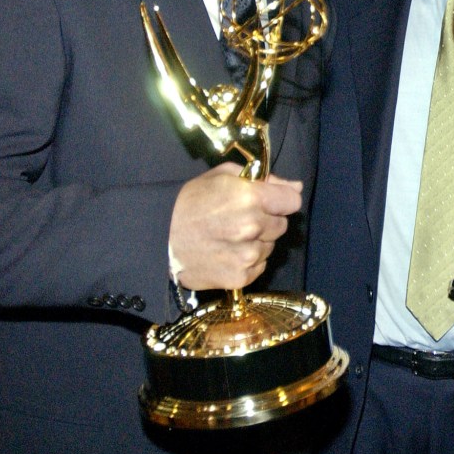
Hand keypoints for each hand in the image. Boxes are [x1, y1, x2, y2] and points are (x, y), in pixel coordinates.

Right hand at [169, 164, 302, 289]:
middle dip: (267, 220)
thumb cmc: (189, 202)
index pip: (292, 200)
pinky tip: (227, 253)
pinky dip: (248, 261)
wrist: (158, 239)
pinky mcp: (240, 277)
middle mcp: (253, 227)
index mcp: (250, 197)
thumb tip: (295, 187)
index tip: (271, 201)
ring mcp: (247, 255)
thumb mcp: (223, 176)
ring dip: (257, 242)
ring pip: (271, 247)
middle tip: (240, 218)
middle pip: (282, 224)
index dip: (282, 199)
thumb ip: (264, 179)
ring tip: (229, 236)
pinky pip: (259, 266)